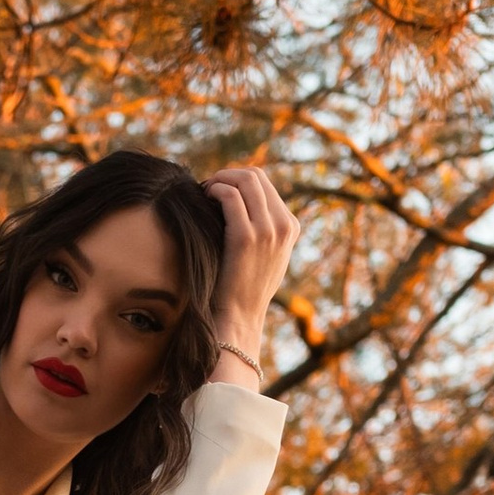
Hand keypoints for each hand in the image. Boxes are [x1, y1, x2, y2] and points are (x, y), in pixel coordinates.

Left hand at [204, 164, 295, 379]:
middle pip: (255, 176)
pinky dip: (214, 190)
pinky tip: (203, 199)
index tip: (217, 190)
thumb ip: (260, 229)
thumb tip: (237, 200)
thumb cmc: (241, 289)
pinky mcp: (247, 238)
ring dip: (219, 180)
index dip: (237, 179)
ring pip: (244, 180)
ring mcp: (269, 231)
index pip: (264, 183)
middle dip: (227, 175)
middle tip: (207, 188)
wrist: (238, 319)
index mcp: (290, 227)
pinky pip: (230, 196)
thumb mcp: (261, 257)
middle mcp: (284, 226)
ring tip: (204, 192)